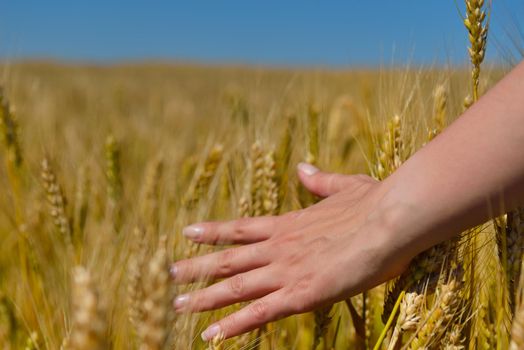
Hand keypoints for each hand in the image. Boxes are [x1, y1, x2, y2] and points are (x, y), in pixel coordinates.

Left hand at [171, 163, 411, 340]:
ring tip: (177, 305)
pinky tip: (211, 335)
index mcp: (289, 223)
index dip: (213, 232)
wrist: (390, 220)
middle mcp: (279, 247)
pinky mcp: (301, 294)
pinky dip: (232, 325)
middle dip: (198, 268)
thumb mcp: (343, 186)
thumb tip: (303, 168)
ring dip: (204, 297)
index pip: (241, 230)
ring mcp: (287, 270)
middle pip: (229, 259)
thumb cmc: (374, 202)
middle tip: (171, 274)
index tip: (188, 232)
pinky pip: (259, 313)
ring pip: (235, 286)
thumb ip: (319, 180)